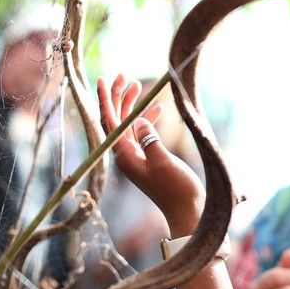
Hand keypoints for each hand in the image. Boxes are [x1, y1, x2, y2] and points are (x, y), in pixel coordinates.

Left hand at [97, 74, 203, 236]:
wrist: (187, 212)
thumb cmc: (176, 189)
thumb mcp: (162, 161)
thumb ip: (148, 139)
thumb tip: (139, 121)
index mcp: (124, 156)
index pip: (109, 122)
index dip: (105, 99)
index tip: (102, 79)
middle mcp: (126, 156)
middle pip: (116, 121)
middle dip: (118, 98)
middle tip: (123, 76)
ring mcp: (137, 158)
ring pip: (128, 126)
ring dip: (133, 106)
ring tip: (139, 86)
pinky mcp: (149, 160)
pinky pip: (142, 135)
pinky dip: (147, 120)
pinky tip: (157, 109)